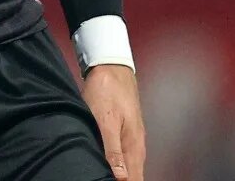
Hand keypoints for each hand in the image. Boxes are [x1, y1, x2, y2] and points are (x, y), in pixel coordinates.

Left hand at [81, 64, 145, 180]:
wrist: (111, 65)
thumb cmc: (108, 91)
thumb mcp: (106, 120)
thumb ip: (113, 150)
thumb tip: (121, 177)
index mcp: (134, 147)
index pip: (135, 180)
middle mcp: (135, 147)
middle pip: (133, 177)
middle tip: (99, 180)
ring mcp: (130, 140)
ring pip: (128, 168)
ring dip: (120, 176)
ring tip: (100, 176)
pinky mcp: (123, 134)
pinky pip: (123, 159)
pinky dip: (116, 167)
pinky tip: (106, 168)